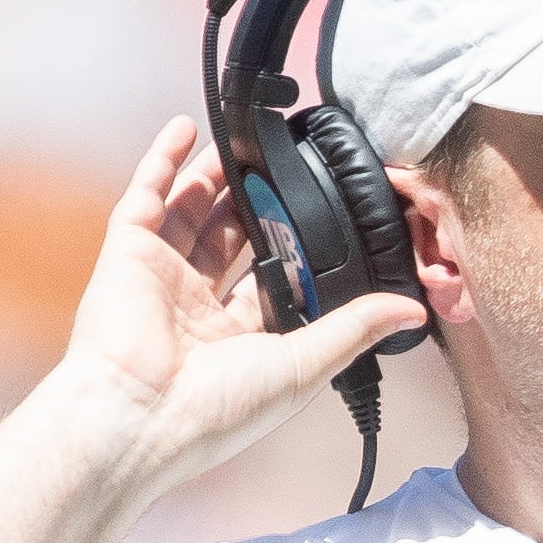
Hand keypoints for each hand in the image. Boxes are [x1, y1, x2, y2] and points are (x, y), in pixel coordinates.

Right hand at [52, 115, 426, 501]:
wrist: (140, 414)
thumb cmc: (217, 409)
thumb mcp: (304, 365)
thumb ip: (354, 328)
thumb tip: (413, 311)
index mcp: (241, 338)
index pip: (275, 280)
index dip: (297, 247)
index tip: (326, 215)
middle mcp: (200, 305)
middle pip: (234, 238)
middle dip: (258, 202)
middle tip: (286, 165)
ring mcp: (162, 275)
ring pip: (194, 211)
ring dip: (218, 175)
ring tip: (248, 140)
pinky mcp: (129, 253)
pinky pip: (146, 197)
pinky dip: (164, 161)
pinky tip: (187, 128)